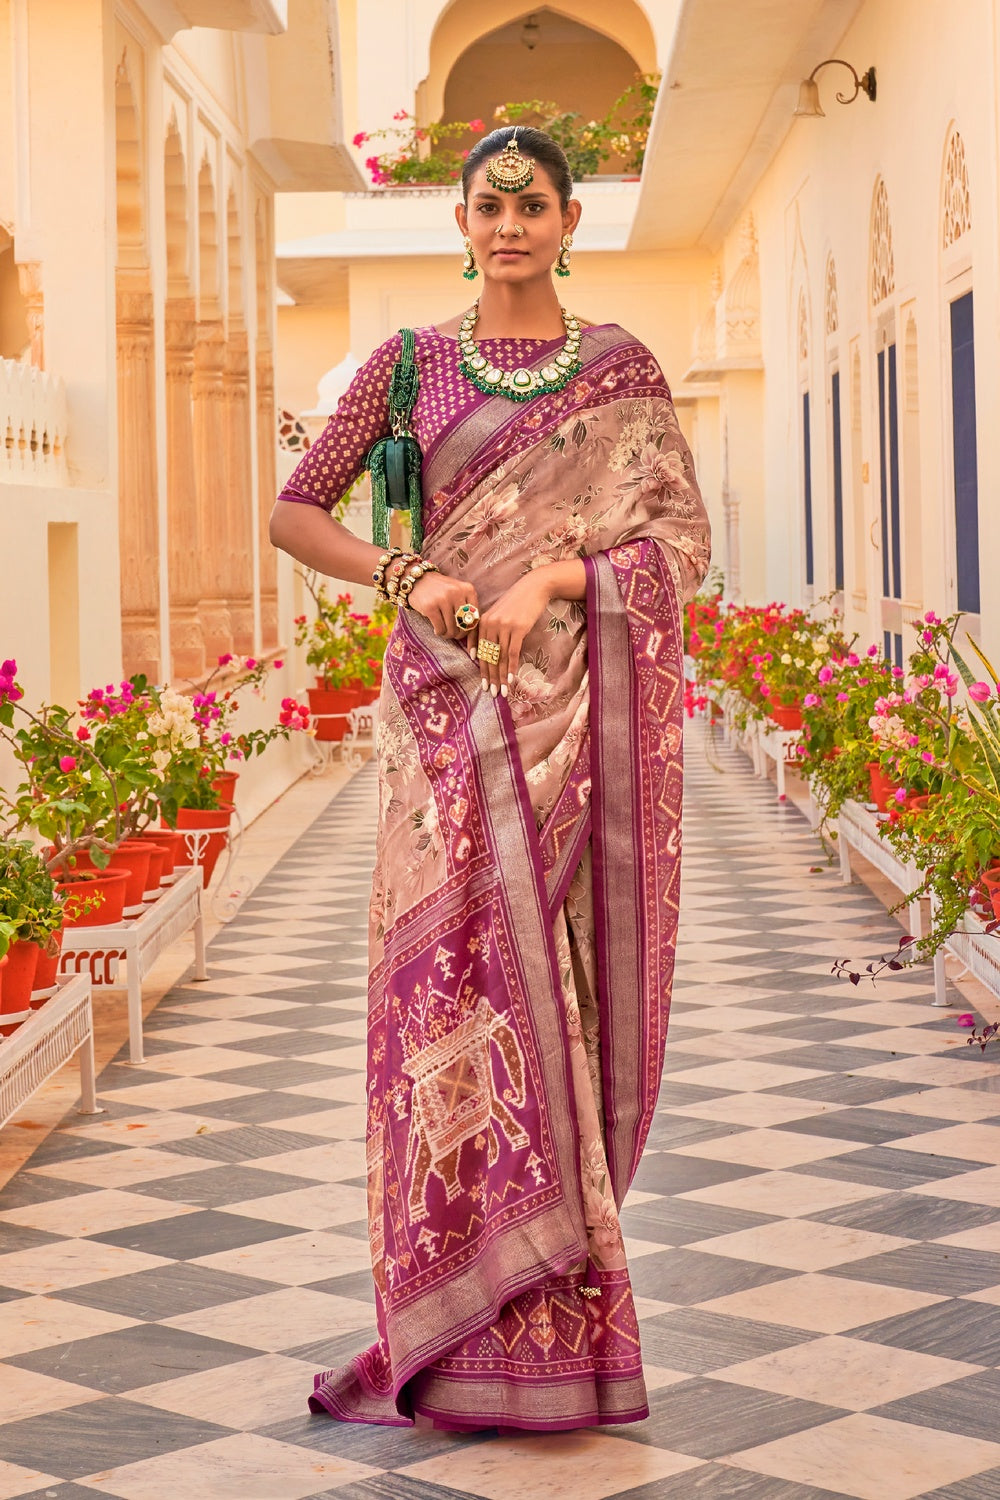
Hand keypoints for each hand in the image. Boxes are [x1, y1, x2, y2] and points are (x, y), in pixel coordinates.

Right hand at [406, 569, 479, 640]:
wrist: (418, 580)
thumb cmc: (441, 591)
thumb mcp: (458, 594)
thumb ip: (468, 608)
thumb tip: (473, 636)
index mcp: (468, 589)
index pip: (476, 617)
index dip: (472, 632)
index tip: (467, 639)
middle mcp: (457, 592)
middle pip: (464, 625)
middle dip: (458, 634)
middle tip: (453, 634)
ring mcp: (443, 599)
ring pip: (452, 629)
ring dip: (448, 635)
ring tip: (444, 632)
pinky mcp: (430, 606)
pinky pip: (440, 628)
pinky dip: (439, 632)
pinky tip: (437, 630)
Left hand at [471, 571, 553, 697]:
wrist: (534, 587)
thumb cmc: (518, 602)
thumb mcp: (500, 613)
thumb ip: (492, 630)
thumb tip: (489, 651)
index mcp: (483, 622)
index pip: (479, 650)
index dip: (482, 669)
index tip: (484, 683)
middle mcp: (490, 624)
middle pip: (488, 656)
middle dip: (490, 677)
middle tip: (491, 693)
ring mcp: (503, 626)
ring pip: (500, 657)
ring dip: (501, 677)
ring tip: (502, 692)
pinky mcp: (518, 628)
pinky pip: (512, 653)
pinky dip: (511, 667)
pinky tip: (511, 679)